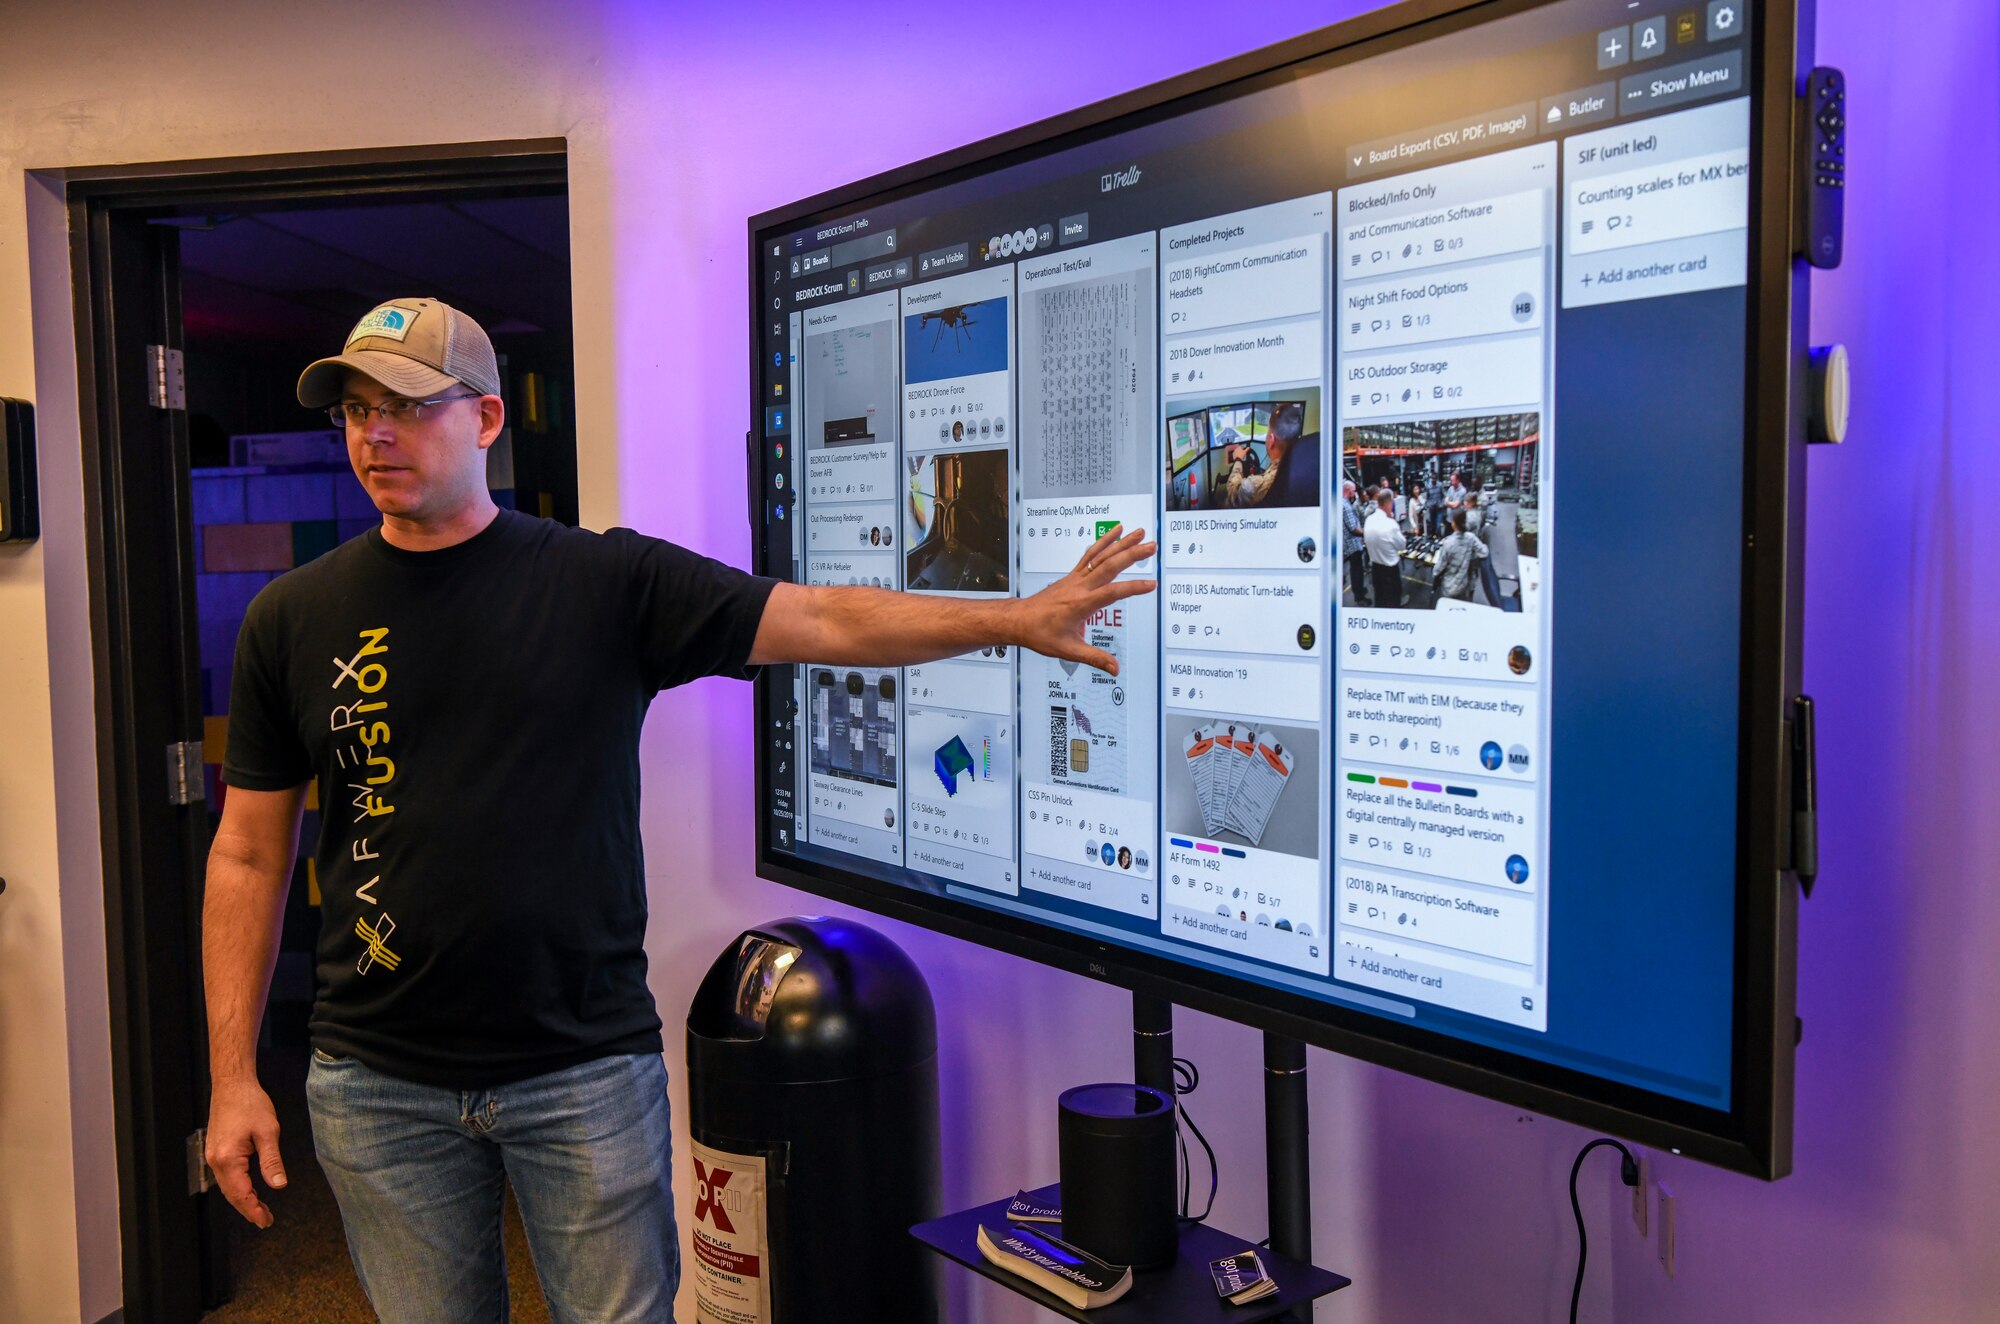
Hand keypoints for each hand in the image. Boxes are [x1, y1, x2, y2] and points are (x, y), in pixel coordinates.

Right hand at [206, 1076, 287, 1227]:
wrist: (232, 1085)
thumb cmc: (250, 1104)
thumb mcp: (268, 1131)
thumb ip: (272, 1160)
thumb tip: (279, 1185)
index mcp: (228, 1159)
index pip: (241, 1194)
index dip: (254, 1210)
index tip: (266, 1221)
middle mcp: (216, 1161)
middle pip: (232, 1195)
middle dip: (249, 1210)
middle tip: (265, 1221)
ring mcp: (213, 1156)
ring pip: (228, 1187)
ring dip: (243, 1200)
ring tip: (260, 1210)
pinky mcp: (216, 1151)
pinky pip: (226, 1177)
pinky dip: (238, 1188)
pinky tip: (250, 1190)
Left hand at [1014, 525, 1156, 673]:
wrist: (1019, 620)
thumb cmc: (1040, 634)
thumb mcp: (1068, 650)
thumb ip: (1094, 658)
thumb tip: (1114, 669)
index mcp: (1080, 605)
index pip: (1111, 594)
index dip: (1132, 588)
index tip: (1150, 584)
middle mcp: (1079, 587)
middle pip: (1109, 566)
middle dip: (1132, 555)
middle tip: (1152, 546)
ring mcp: (1076, 579)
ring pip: (1101, 556)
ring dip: (1121, 543)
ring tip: (1139, 532)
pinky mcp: (1073, 575)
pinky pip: (1091, 555)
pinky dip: (1104, 542)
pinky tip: (1116, 532)